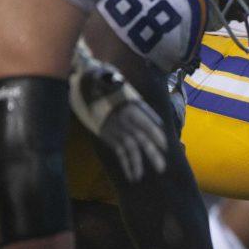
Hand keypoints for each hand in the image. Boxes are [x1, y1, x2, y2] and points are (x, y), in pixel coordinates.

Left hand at [69, 46, 167, 181]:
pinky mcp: (114, 137)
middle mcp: (131, 119)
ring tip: (139, 177)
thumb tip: (98, 71)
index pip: (145, 119)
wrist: (85, 81)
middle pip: (145, 137)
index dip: (154, 131)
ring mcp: (123, 129)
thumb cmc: (92, 74)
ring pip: (135, 148)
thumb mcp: (93, 72)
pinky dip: (129, 164)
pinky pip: (124, 153)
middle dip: (153, 152)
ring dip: (139, 162)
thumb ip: (99, 74)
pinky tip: (133, 177)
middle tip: (161, 167)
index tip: (163, 143)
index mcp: (130, 105)